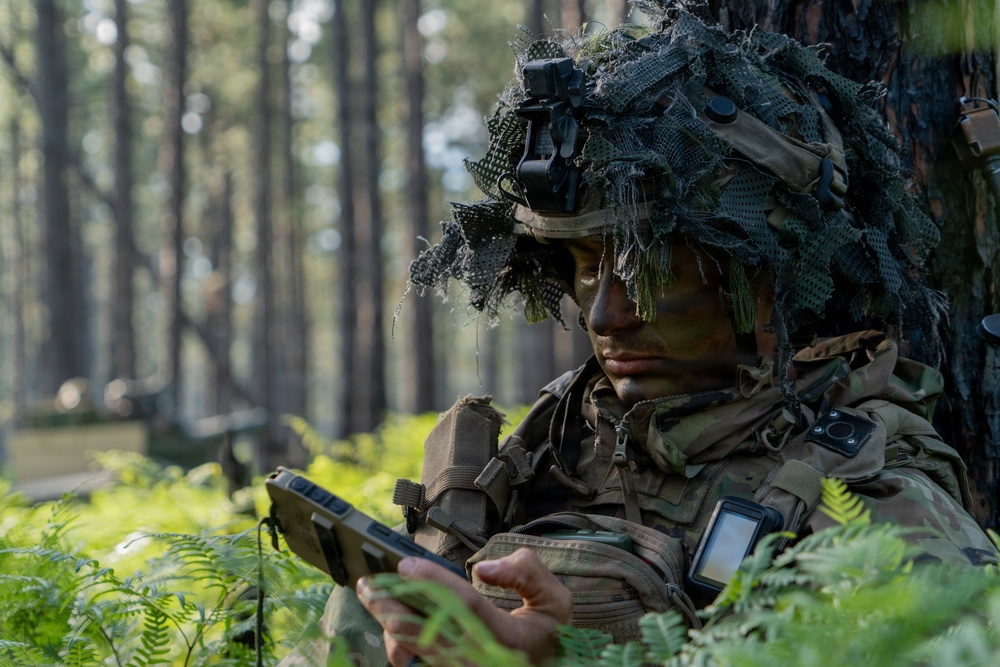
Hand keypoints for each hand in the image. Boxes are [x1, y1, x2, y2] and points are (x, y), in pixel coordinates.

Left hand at [357, 548, 572, 665]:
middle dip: (393, 606)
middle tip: (368, 584)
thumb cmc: (550, 636)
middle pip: (429, 632)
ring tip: (372, 598)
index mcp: (510, 639)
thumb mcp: (555, 599)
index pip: (464, 606)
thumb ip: (525, 572)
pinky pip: (420, 663)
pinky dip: (402, 643)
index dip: (433, 582)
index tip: (406, 563)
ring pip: (418, 652)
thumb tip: (484, 568)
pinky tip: (389, 621)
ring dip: (391, 625)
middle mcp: (484, 661)